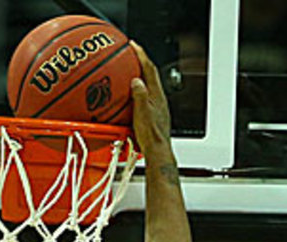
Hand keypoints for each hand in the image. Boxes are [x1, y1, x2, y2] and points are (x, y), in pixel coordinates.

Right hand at [130, 42, 173, 161]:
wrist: (157, 152)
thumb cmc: (150, 137)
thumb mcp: (142, 114)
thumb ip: (140, 96)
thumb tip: (136, 80)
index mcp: (157, 96)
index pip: (150, 70)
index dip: (141, 55)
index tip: (133, 45)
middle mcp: (159, 99)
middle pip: (150, 74)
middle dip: (140, 61)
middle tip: (130, 53)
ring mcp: (157, 107)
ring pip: (148, 85)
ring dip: (139, 75)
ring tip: (128, 71)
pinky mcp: (153, 114)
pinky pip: (144, 96)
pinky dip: (137, 91)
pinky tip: (128, 96)